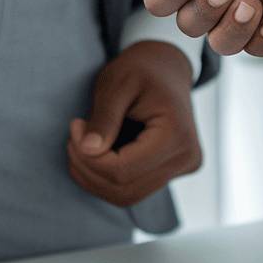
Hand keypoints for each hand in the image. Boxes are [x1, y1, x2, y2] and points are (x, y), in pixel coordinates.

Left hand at [66, 41, 200, 206]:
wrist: (165, 67)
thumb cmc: (142, 68)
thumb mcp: (117, 83)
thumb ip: (104, 118)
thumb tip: (87, 151)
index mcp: (177, 134)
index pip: (123, 170)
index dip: (88, 158)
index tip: (75, 126)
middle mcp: (186, 157)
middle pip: (124, 188)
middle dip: (88, 168)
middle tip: (75, 136)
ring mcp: (182, 167)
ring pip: (125, 195)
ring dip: (94, 176)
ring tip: (85, 143)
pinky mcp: (171, 172)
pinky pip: (132, 189)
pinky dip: (106, 177)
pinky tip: (99, 151)